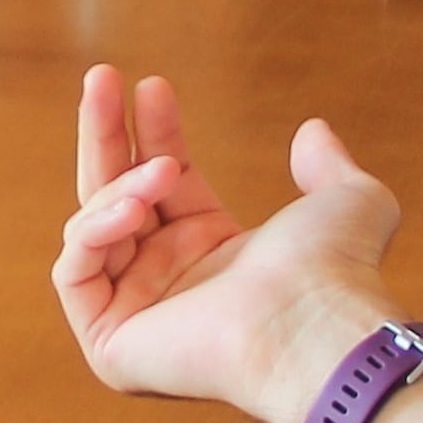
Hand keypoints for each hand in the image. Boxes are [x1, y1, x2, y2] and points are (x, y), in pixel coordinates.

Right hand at [54, 66, 412, 422]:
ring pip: (90, 228)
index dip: (155, 130)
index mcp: (213, 253)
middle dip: (105, 135)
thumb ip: (329, 165)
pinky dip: (92, 233)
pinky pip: (73, 273)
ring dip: (119, 185)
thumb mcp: (349, 200)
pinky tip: (133, 208)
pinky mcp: (111, 346)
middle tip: (102, 76)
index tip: (153, 85)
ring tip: (163, 172)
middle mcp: (171, 282)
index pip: (162, 181)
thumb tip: (314, 130)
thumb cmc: (336, 272)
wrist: (313, 323)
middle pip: (113, 194)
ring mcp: (137, 316)